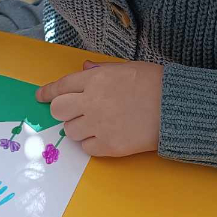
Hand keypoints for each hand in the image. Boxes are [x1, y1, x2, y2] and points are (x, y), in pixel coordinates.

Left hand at [37, 60, 162, 157]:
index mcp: (95, 79)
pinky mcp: (108, 146)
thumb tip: (84, 68)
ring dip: (79, 128)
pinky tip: (106, 137)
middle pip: (59, 110)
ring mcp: (98, 125)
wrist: (176, 108)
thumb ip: (101, 69)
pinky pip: (87, 148)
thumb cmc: (155, 83)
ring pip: (70, 131)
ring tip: (97, 125)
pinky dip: (92, 144)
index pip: (61, 86)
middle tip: (74, 113)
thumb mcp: (127, 67)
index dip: (47, 92)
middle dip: (62, 111)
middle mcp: (91, 102)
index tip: (40, 97)